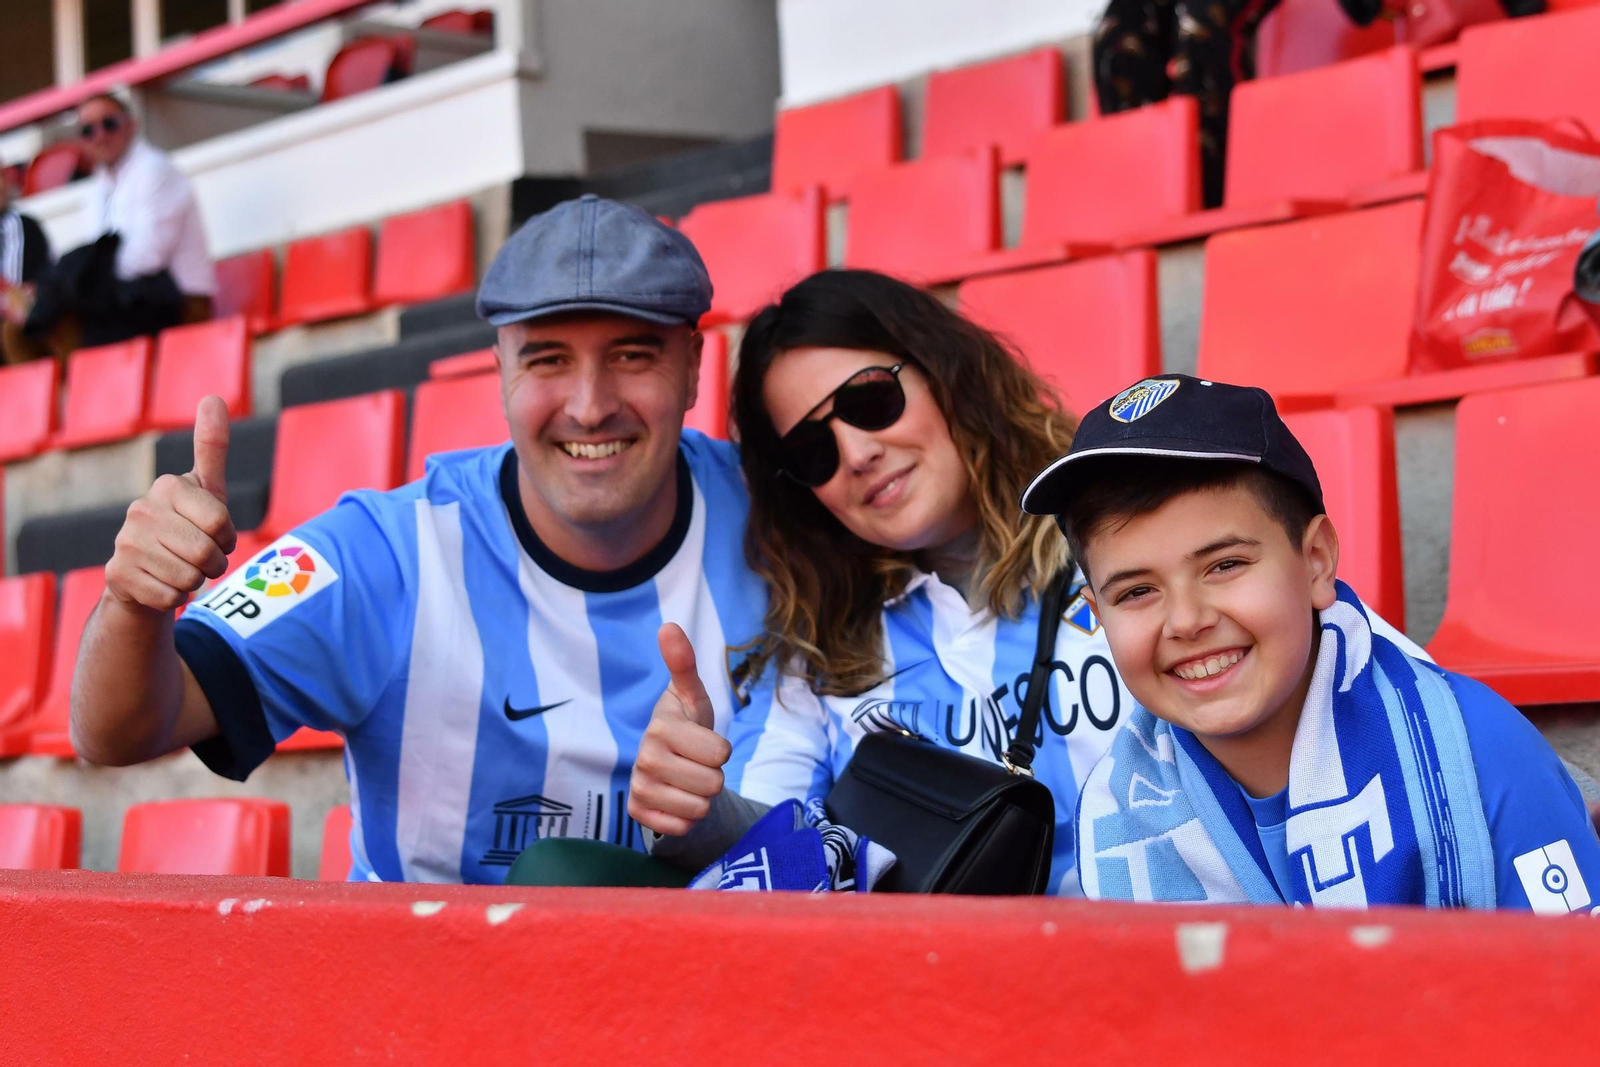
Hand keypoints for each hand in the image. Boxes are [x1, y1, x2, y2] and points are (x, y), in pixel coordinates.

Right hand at [104, 395, 236, 612]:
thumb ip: (212, 446)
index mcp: (168, 486)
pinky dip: (176, 598)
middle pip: (208, 554)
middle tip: (201, 558)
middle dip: (215, 564)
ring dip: (196, 581)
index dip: (228, 538)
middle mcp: (140, 510)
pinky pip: (171, 598)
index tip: (216, 534)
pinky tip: (162, 584)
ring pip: (190, 579)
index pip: (222, 525)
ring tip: (181, 568)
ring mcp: (125, 543)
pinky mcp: (117, 576)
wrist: (145, 572)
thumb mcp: (206, 489)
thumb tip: (215, 397)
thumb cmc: (186, 525)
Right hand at [627, 623, 731, 835]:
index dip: (720, 749)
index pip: (720, 753)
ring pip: (699, 809)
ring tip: (687, 780)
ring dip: (701, 798)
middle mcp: (644, 759)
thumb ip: (683, 663)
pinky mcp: (638, 814)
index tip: (703, 742)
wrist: (665, 760)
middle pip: (713, 784)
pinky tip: (676, 799)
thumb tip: (668, 626)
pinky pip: (682, 828)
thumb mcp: (691, 695)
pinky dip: (686, 818)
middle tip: (696, 763)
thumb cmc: (686, 725)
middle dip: (712, 776)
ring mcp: (639, 789)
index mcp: (660, 728)